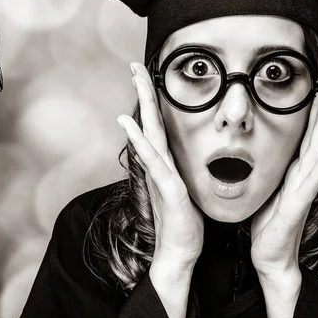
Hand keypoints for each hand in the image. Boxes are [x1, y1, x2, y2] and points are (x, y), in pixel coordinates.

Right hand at [117, 62, 203, 267]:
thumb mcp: (188, 188)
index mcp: (167, 163)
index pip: (159, 125)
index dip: (154, 100)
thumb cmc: (185, 222)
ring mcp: (161, 176)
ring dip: (142, 105)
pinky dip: (140, 142)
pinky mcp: (167, 190)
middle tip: (134, 65)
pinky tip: (130, 124)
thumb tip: (186, 156)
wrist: (180, 253)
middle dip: (144, 92)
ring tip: (135, 80)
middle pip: (150, 122)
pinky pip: (153, 162)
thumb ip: (182, 170)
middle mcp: (160, 165)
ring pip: (150, 135)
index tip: (149, 75)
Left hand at [250, 78, 317, 278]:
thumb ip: (273, 172)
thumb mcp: (267, 190)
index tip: (316, 89)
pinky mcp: (299, 204)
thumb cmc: (268, 226)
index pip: (304, 138)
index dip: (311, 114)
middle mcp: (302, 177)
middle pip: (315, 138)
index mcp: (293, 173)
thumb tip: (264, 152)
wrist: (270, 258)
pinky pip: (313, 178)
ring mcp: (303, 189)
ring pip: (317, 151)